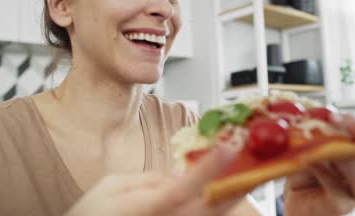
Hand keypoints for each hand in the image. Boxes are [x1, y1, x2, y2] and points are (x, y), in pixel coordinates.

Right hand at [65, 146, 242, 215]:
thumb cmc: (95, 213)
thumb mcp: (114, 186)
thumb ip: (150, 178)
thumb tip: (179, 173)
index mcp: (151, 206)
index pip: (186, 185)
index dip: (210, 165)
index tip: (229, 146)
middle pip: (213, 204)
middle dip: (239, 180)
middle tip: (259, 158)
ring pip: (216, 213)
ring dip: (237, 190)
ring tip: (254, 167)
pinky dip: (224, 200)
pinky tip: (232, 185)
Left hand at [284, 113, 354, 214]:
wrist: (295, 200)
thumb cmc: (307, 173)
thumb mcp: (310, 147)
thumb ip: (315, 132)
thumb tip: (312, 114)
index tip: (339, 116)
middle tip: (343, 124)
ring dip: (344, 158)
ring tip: (325, 145)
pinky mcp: (343, 205)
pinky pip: (337, 189)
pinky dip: (324, 174)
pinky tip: (312, 162)